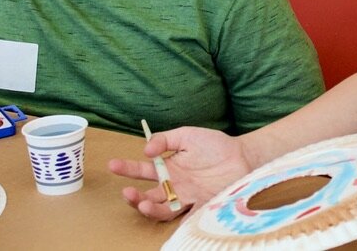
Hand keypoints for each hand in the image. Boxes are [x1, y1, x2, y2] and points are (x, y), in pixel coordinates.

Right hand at [108, 126, 252, 220]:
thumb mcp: (187, 135)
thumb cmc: (215, 145)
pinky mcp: (202, 206)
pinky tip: (172, 216)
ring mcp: (187, 198)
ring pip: (163, 209)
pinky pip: (188, 218)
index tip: (113, 164)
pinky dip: (178, 221)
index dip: (127, 169)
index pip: (142, 171)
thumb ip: (166, 139)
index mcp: (168, 168)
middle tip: (127, 193)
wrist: (243, 156)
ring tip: (143, 204)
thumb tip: (145, 149)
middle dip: (135, 197)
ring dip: (150, 209)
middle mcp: (174, 186)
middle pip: (149, 196)